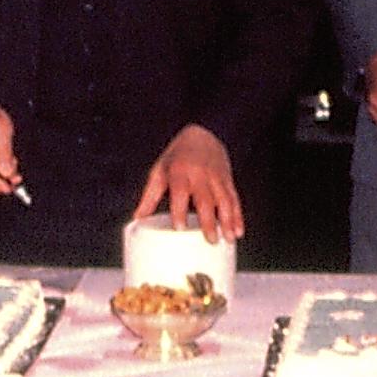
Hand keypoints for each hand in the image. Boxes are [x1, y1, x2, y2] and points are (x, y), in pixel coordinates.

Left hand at [133, 124, 243, 241]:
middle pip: (206, 200)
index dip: (179, 210)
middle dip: (209, 221)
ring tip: (229, 239)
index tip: (180, 228)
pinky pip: (234, 199)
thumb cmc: (177, 157)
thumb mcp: (160, 171)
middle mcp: (200, 174)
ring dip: (228, 220)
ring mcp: (216, 177)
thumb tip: (137, 219)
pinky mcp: (228, 180)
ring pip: (224, 200)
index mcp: (179, 171)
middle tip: (211, 240)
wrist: (202, 135)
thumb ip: (150, 196)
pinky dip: (237, 216)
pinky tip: (238, 231)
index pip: (180, 192)